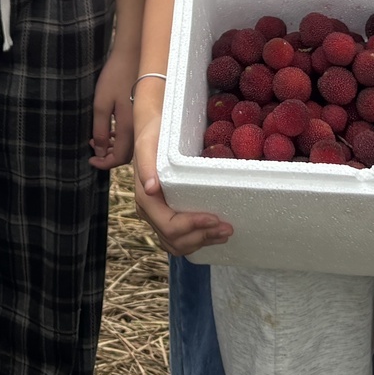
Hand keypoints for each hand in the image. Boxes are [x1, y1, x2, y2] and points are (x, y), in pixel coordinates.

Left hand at [90, 42, 136, 169]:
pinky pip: (132, 133)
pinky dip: (119, 138)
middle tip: (92, 151)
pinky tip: (109, 130)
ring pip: (130, 145)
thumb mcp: (101, 103)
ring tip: (96, 140)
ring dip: (113, 147)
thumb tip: (99, 151)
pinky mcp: (141, 112)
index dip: (104, 163)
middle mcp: (138, 126)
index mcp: (128, 127)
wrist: (132, 55)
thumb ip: (99, 129)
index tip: (90, 160)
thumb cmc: (115, 77)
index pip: (119, 157)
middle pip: (126, 155)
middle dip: (108, 157)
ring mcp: (141, 119)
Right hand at [131, 98, 231, 255]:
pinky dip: (197, 240)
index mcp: (146, 200)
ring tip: (224, 233)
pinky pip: (179, 238)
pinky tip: (213, 233)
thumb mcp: (147, 144)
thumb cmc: (153, 136)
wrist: (152, 130)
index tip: (214, 218)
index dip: (192, 226)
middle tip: (227, 228)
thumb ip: (146, 165)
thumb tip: (151, 188)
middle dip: (202, 237)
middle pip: (175, 240)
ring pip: (177, 244)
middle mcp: (150, 212)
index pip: (168, 226)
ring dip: (202, 242)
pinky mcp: (167, 214)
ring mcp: (158, 216)